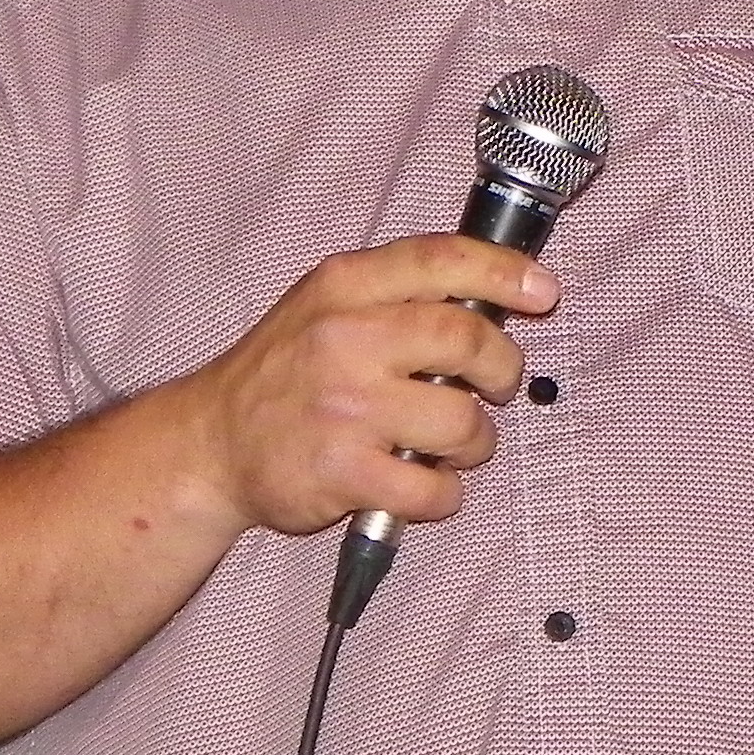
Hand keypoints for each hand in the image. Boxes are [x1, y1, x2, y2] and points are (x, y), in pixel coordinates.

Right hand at [181, 235, 547, 539]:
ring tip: (451, 446)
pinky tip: (424, 485)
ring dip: (474, 441)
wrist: (210, 445)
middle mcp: (343, 338)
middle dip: (502, 369)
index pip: (440, 260)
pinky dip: (443, 494)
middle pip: (467, 339)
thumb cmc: (284, 373)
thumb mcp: (325, 304)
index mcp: (343, 286)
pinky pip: (433, 487)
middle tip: (494, 387)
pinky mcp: (343, 472)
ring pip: (462, 421)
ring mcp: (343, 407)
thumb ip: (397, 293)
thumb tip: (496, 293)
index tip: (543, 292)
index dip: (505, 272)